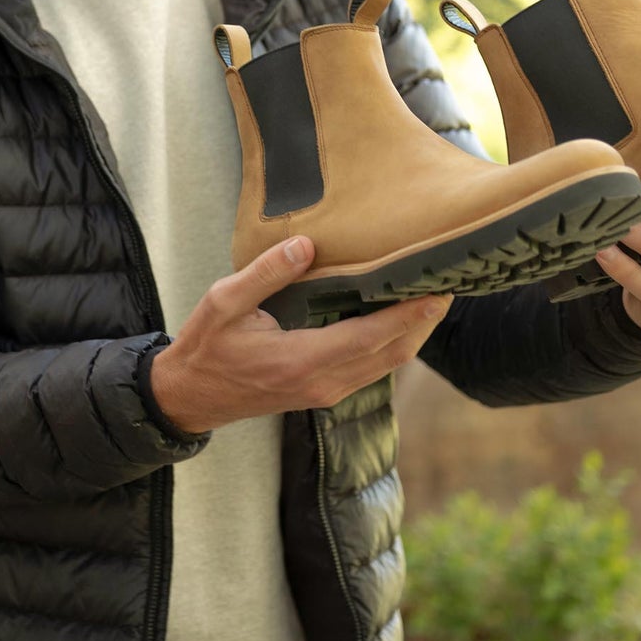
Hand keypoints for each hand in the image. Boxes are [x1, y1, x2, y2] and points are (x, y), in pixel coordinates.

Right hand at [150, 236, 450, 432]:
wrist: (190, 396)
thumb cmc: (206, 346)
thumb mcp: (224, 302)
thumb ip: (265, 273)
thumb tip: (305, 244)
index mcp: (302, 360)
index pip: (372, 336)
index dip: (411, 314)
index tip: (439, 288)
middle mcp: (323, 382)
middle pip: (393, 354)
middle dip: (425, 321)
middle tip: (449, 282)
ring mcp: (326, 392)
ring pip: (388, 364)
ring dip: (413, 333)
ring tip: (431, 295)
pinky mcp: (324, 392)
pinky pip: (372, 368)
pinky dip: (392, 342)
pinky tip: (397, 317)